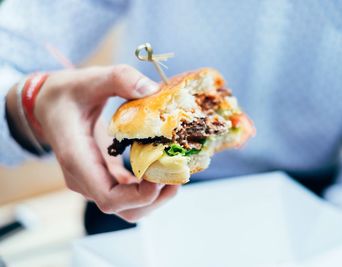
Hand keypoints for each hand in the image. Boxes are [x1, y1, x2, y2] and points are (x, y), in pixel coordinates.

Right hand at [8, 65, 178, 221]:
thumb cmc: (66, 94)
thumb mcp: (89, 78)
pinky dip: (147, 189)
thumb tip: (152, 89)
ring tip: (175, 173)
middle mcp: (83, 177)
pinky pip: (126, 194)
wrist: (47, 105)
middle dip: (155, 198)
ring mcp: (92, 180)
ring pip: (127, 207)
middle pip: (122, 208)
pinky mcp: (102, 176)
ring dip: (154, 197)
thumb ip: (119, 78)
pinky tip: (163, 169)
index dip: (139, 196)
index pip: (108, 197)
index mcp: (77, 158)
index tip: (163, 178)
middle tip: (178, 174)